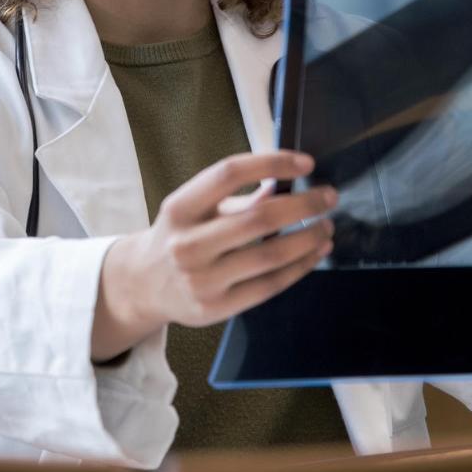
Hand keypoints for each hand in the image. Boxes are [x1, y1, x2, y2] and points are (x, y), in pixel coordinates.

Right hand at [91, 150, 334, 359]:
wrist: (142, 284)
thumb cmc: (178, 236)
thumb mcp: (195, 208)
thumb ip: (238, 197)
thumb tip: (286, 182)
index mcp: (180, 208)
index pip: (229, 174)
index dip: (272, 163)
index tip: (306, 163)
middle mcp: (187, 243)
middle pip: (259, 218)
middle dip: (304, 205)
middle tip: (329, 197)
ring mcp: (201, 279)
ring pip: (270, 256)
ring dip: (308, 238)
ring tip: (326, 226)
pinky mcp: (216, 308)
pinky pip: (270, 285)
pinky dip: (300, 267)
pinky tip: (315, 253)